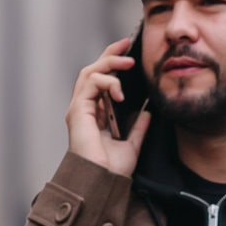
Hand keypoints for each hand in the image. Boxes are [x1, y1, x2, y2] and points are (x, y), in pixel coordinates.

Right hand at [66, 38, 151, 176]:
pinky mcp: (78, 111)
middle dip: (110, 54)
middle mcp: (84, 109)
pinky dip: (106, 82)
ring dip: (109, 64)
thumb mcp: (131, 145)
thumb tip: (147, 113)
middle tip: (126, 43)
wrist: (102, 182)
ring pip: (89, 72)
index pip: (101, 81)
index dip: (113, 63)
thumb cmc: (111, 170)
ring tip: (127, 63)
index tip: (129, 52)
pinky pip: (90, 83)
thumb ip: (138, 128)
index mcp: (95, 115)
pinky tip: (120, 91)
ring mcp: (79, 109)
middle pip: (93, 71)